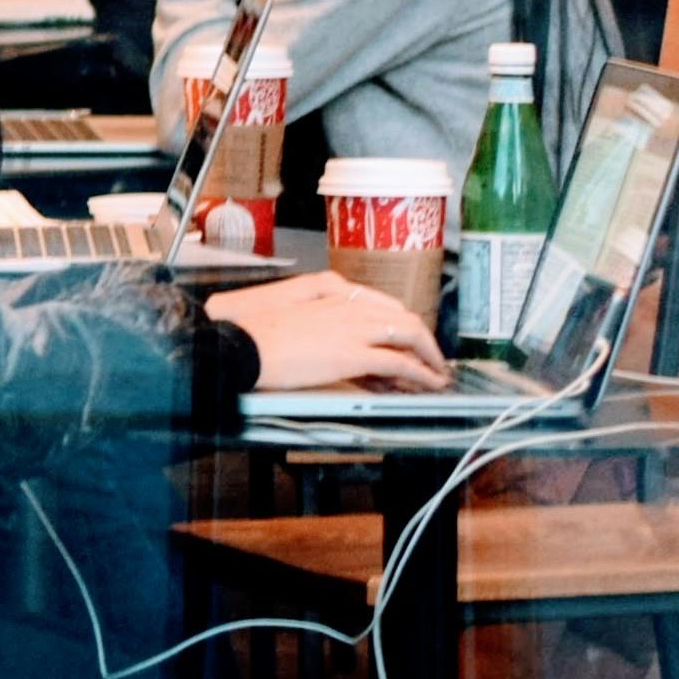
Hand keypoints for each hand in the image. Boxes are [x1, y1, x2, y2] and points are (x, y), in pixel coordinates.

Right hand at [210, 272, 449, 391]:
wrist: (242, 347)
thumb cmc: (257, 337)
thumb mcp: (294, 322)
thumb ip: (323, 327)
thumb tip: (340, 347)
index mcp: (333, 295)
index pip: (382, 307)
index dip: (401, 326)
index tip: (409, 342)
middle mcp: (349, 306)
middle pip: (403, 317)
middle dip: (424, 340)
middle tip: (433, 360)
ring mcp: (353, 328)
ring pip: (410, 335)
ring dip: (429, 356)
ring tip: (437, 375)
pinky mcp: (353, 354)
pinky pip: (400, 362)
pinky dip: (420, 373)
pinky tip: (427, 384)